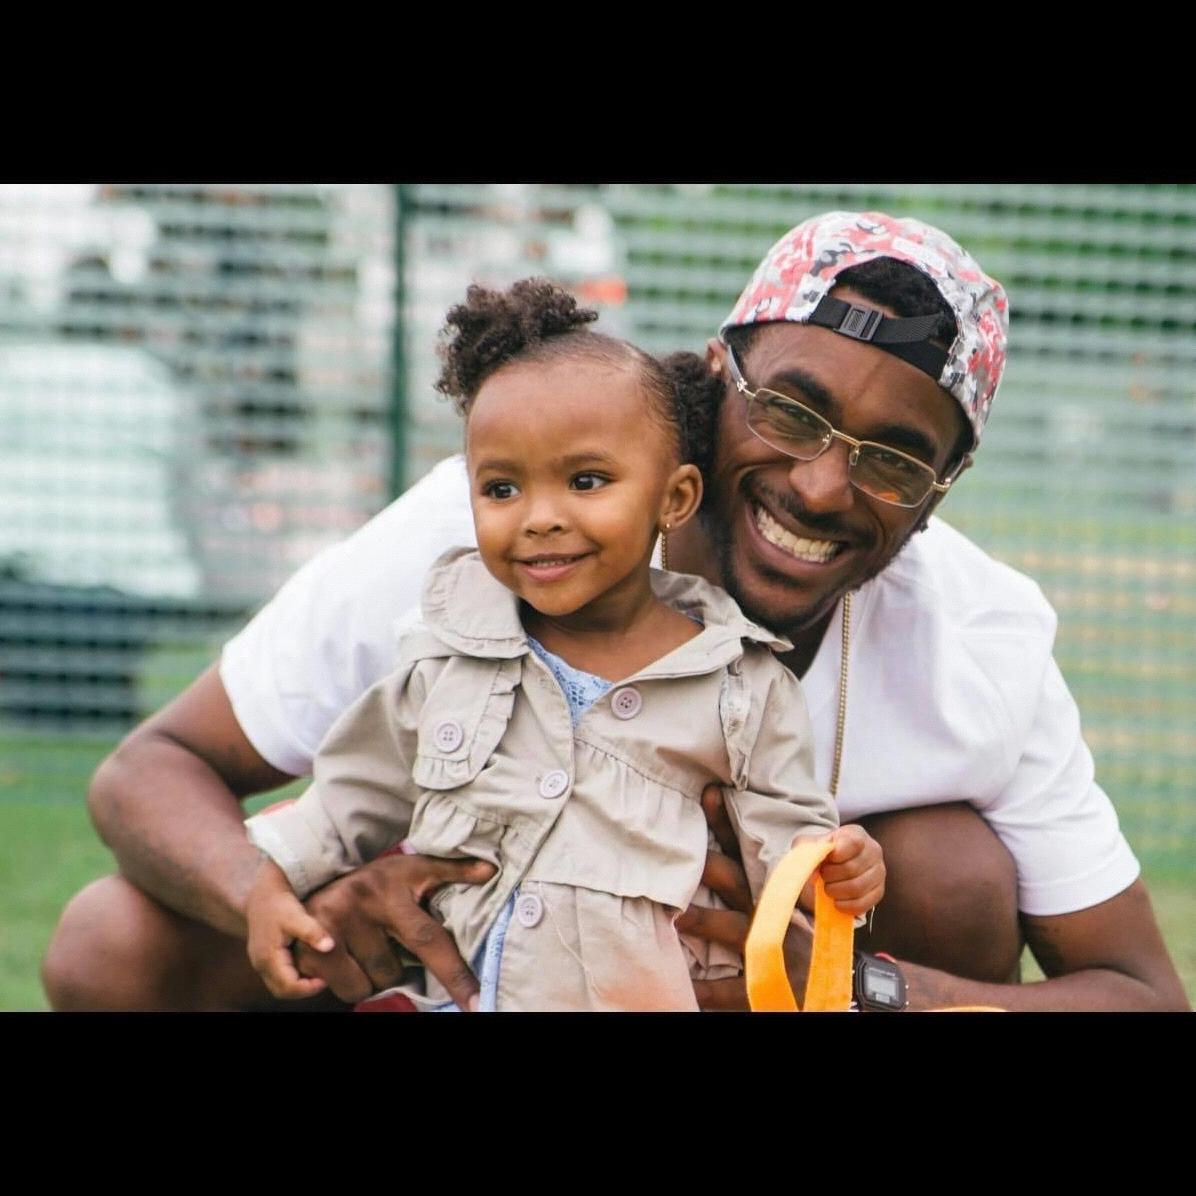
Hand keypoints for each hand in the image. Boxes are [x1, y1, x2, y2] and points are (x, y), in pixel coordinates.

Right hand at [246, 857, 335, 999]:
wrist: (262, 892)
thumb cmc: (279, 903)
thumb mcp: (296, 915)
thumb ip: (312, 931)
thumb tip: (329, 947)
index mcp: (267, 958)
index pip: (288, 987)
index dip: (308, 988)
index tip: (326, 979)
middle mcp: (261, 964)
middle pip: (283, 990)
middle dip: (304, 989)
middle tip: (325, 978)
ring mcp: (261, 962)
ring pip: (280, 985)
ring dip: (299, 984)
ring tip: (319, 972)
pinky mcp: (265, 957)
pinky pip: (279, 976)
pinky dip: (294, 976)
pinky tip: (309, 964)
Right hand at [292, 851, 496, 1008]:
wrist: (318, 875)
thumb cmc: (378, 880)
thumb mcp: (414, 869)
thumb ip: (452, 871)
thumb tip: (489, 872)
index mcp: (390, 894)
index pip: (428, 941)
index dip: (455, 975)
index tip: (477, 1003)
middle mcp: (358, 909)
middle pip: (393, 972)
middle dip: (393, 966)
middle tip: (384, 940)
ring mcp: (329, 931)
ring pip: (367, 987)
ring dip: (370, 977)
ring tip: (364, 947)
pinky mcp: (308, 950)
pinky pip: (343, 990)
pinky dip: (348, 982)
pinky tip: (344, 957)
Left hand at [799, 824, 884, 916]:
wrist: (828, 867)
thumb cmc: (819, 852)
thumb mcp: (810, 845)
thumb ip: (810, 850)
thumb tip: (813, 866)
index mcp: (856, 834)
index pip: (852, 844)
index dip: (835, 856)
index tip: (824, 861)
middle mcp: (873, 850)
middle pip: (852, 869)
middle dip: (830, 876)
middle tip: (822, 877)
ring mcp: (879, 871)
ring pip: (857, 888)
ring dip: (836, 892)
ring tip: (827, 888)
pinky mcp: (879, 891)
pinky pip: (863, 903)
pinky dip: (845, 906)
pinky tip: (836, 901)